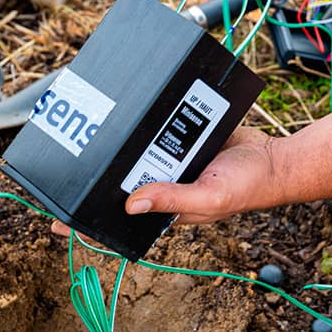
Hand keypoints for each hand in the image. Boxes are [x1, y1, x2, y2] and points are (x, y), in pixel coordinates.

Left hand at [49, 126, 279, 235]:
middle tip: (65, 165)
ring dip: (119, 145)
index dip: (90, 220)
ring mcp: (172, 159)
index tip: (56, 217)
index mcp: (166, 209)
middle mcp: (164, 184)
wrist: (275, 157)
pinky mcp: (182, 136)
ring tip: (90, 133)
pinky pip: (157, 131)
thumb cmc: (247, 187)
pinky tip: (129, 111)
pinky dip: (145, 123)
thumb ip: (172, 201)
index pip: (120, 219)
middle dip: (96, 177)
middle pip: (122, 182)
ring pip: (136, 153)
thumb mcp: (209, 199)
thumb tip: (131, 204)